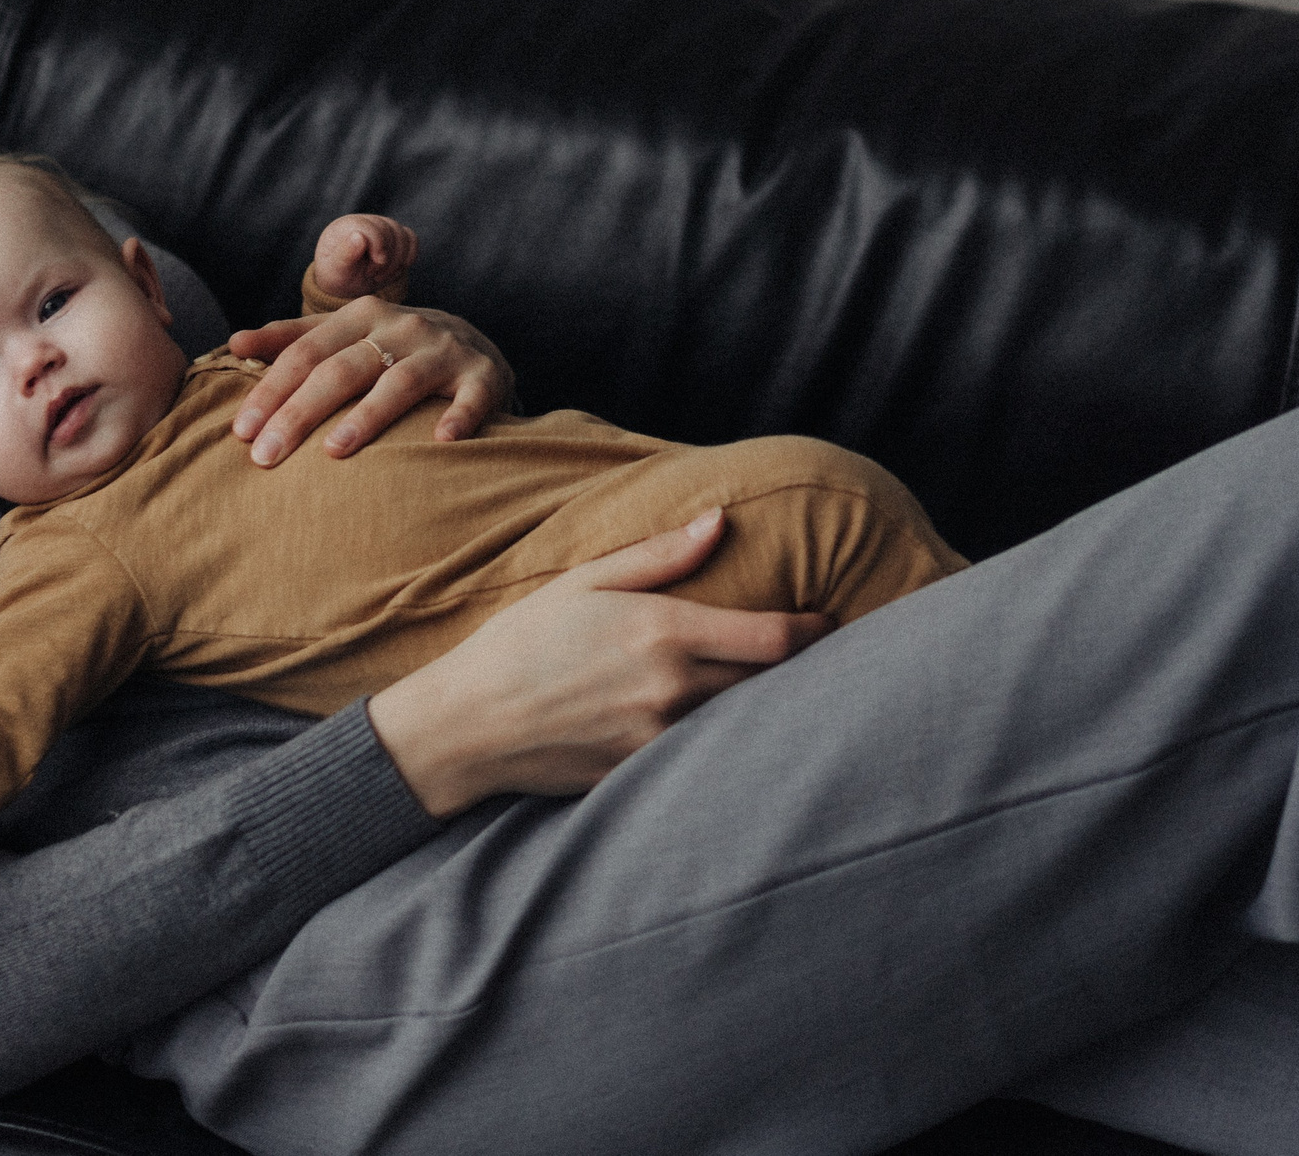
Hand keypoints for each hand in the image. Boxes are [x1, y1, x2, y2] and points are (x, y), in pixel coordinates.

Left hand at [225, 298, 511, 464]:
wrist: (472, 342)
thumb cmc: (390, 347)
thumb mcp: (344, 334)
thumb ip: (290, 339)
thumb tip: (234, 344)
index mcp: (360, 316)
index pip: (305, 353)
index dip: (270, 391)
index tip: (240, 432)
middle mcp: (400, 328)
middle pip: (342, 370)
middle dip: (299, 413)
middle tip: (265, 457)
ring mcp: (444, 350)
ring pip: (400, 382)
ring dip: (366, 417)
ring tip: (333, 452)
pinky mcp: (483, 375)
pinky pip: (472, 397)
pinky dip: (458, 416)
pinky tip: (441, 442)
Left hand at [311, 213, 417, 301]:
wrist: (345, 282)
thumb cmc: (337, 275)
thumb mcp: (335, 270)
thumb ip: (345, 254)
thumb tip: (359, 236)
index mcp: (348, 225)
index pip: (372, 227)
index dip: (378, 247)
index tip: (370, 271)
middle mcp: (367, 221)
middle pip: (391, 231)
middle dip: (386, 260)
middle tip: (372, 276)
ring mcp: (383, 227)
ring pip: (404, 235)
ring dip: (398, 261)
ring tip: (381, 276)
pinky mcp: (396, 236)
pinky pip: (412, 239)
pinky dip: (408, 257)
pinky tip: (394, 271)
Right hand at [365, 511, 831, 816]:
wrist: (467, 725)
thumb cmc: (519, 643)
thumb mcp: (582, 582)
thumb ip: (658, 556)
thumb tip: (720, 522)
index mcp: (660, 632)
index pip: (776, 639)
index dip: (817, 631)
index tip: (830, 620)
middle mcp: (671, 690)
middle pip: (771, 682)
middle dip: (802, 667)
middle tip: (820, 652)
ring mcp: (661, 739)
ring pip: (743, 720)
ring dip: (764, 702)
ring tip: (782, 686)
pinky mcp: (646, 775)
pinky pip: (706, 753)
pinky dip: (722, 736)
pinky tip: (725, 726)